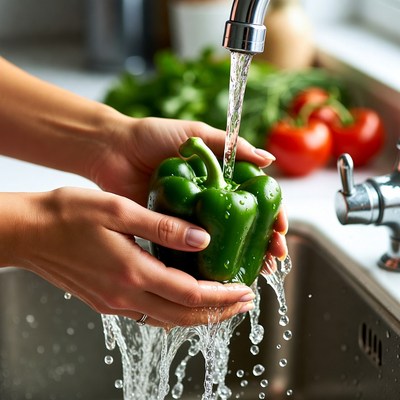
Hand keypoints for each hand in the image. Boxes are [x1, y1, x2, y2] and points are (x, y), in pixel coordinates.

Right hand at [2, 189, 254, 327]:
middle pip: (184, 316)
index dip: (222, 295)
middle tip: (245, 302)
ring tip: (223, 303)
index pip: (190, 294)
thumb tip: (202, 238)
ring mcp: (114, 302)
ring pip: (168, 320)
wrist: (29, 232)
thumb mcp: (119, 210)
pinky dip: (175, 311)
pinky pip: (150, 314)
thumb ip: (163, 226)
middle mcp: (125, 295)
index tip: (245, 289)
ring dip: (199, 314)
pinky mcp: (107, 301)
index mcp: (132, 272)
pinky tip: (184, 300)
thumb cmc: (68, 214)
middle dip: (219, 312)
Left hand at [87, 115, 287, 258]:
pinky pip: (190, 250)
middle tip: (275, 257)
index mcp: (217, 178)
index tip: (282, 229)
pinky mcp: (168, 231)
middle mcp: (206, 201)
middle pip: (242, 225)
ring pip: (220, 243)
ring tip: (258, 271)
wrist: (112, 150)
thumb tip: (269, 160)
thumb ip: (230, 145)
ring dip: (241, 257)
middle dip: (262, 242)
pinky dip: (206, 263)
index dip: (271, 214)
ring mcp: (188, 219)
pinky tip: (220, 275)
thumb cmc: (152, 136)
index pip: (253, 198)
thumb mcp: (195, 135)